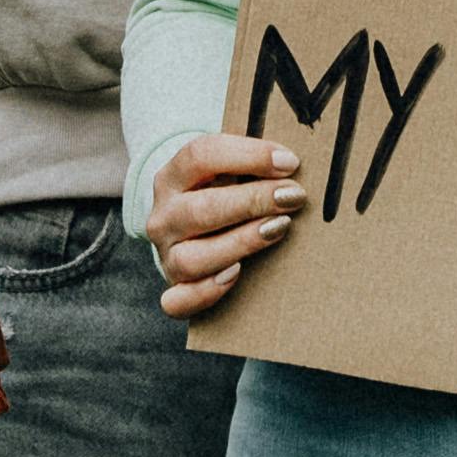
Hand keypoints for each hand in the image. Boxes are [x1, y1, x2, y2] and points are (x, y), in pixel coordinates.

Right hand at [148, 128, 301, 319]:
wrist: (188, 231)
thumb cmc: (218, 195)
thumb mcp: (225, 171)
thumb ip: (251, 166)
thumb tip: (293, 164)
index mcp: (172, 176)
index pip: (200, 156)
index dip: (248, 156)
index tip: (289, 162)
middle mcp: (163, 216)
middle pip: (202, 208)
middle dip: (254, 201)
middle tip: (293, 196)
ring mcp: (165, 255)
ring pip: (192, 258)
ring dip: (241, 242)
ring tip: (278, 228)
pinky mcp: (173, 288)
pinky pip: (178, 300)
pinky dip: (207, 291)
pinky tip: (237, 274)